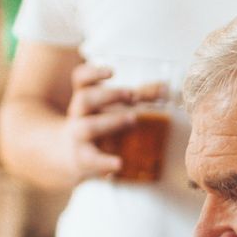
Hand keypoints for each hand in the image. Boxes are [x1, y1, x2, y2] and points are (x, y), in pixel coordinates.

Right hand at [63, 62, 137, 180]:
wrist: (71, 156)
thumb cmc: (100, 126)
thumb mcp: (116, 107)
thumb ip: (140, 96)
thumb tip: (165, 88)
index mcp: (85, 98)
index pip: (80, 79)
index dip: (93, 73)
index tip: (112, 72)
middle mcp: (78, 115)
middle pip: (84, 99)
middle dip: (108, 95)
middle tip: (132, 95)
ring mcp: (79, 137)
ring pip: (87, 126)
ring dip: (111, 122)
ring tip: (132, 120)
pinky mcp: (84, 159)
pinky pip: (91, 159)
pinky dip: (105, 162)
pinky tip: (119, 164)